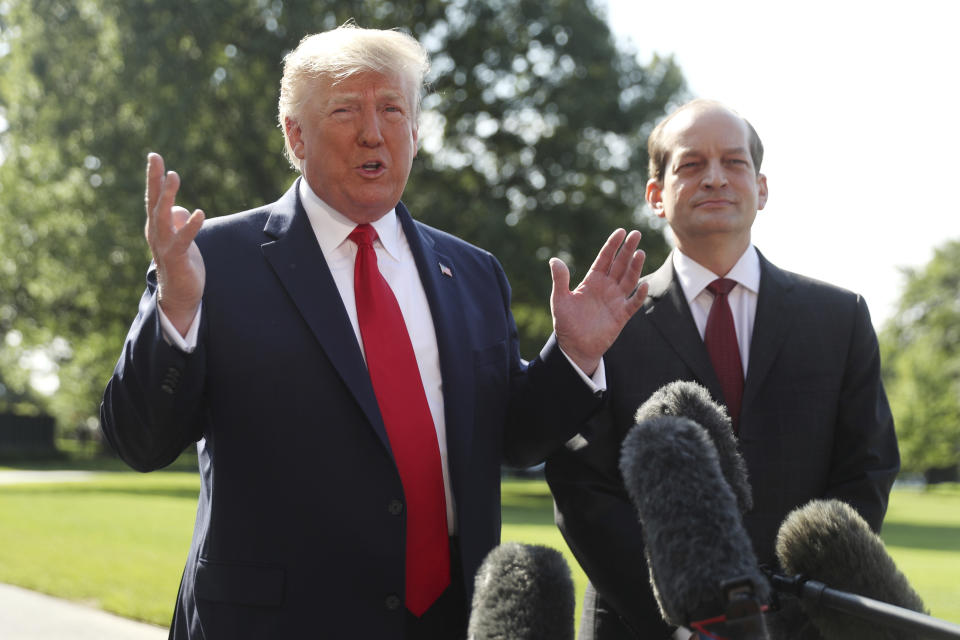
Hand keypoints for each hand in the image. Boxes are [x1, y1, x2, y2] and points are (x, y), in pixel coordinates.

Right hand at [143, 152, 205, 335]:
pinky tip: (199, 213)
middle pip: (154, 201)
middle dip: (154, 179)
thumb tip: (182, 210)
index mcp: (156, 225)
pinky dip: (191, 226)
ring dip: (167, 196)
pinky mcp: (177, 257)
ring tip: (173, 175)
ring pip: (163, 216)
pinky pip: (184, 239)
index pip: (153, 197)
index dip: (154, 177)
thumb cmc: (179, 263)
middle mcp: (156, 232)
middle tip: (155, 157)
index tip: (154, 156)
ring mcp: (164, 245)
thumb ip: (178, 222)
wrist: (178, 295)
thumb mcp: (179, 238)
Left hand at [549, 229, 647, 375]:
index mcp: (592, 280)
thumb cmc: (566, 323)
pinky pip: (633, 303)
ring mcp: (615, 300)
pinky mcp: (621, 315)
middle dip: (627, 249)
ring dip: (635, 267)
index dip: (613, 245)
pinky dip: (639, 295)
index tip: (621, 231)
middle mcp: (606, 287)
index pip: (604, 258)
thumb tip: (554, 260)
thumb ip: (560, 280)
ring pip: (629, 280)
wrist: (575, 347)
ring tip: (640, 253)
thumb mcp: (559, 300)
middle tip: (636, 234)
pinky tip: (644, 285)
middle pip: (620, 264)